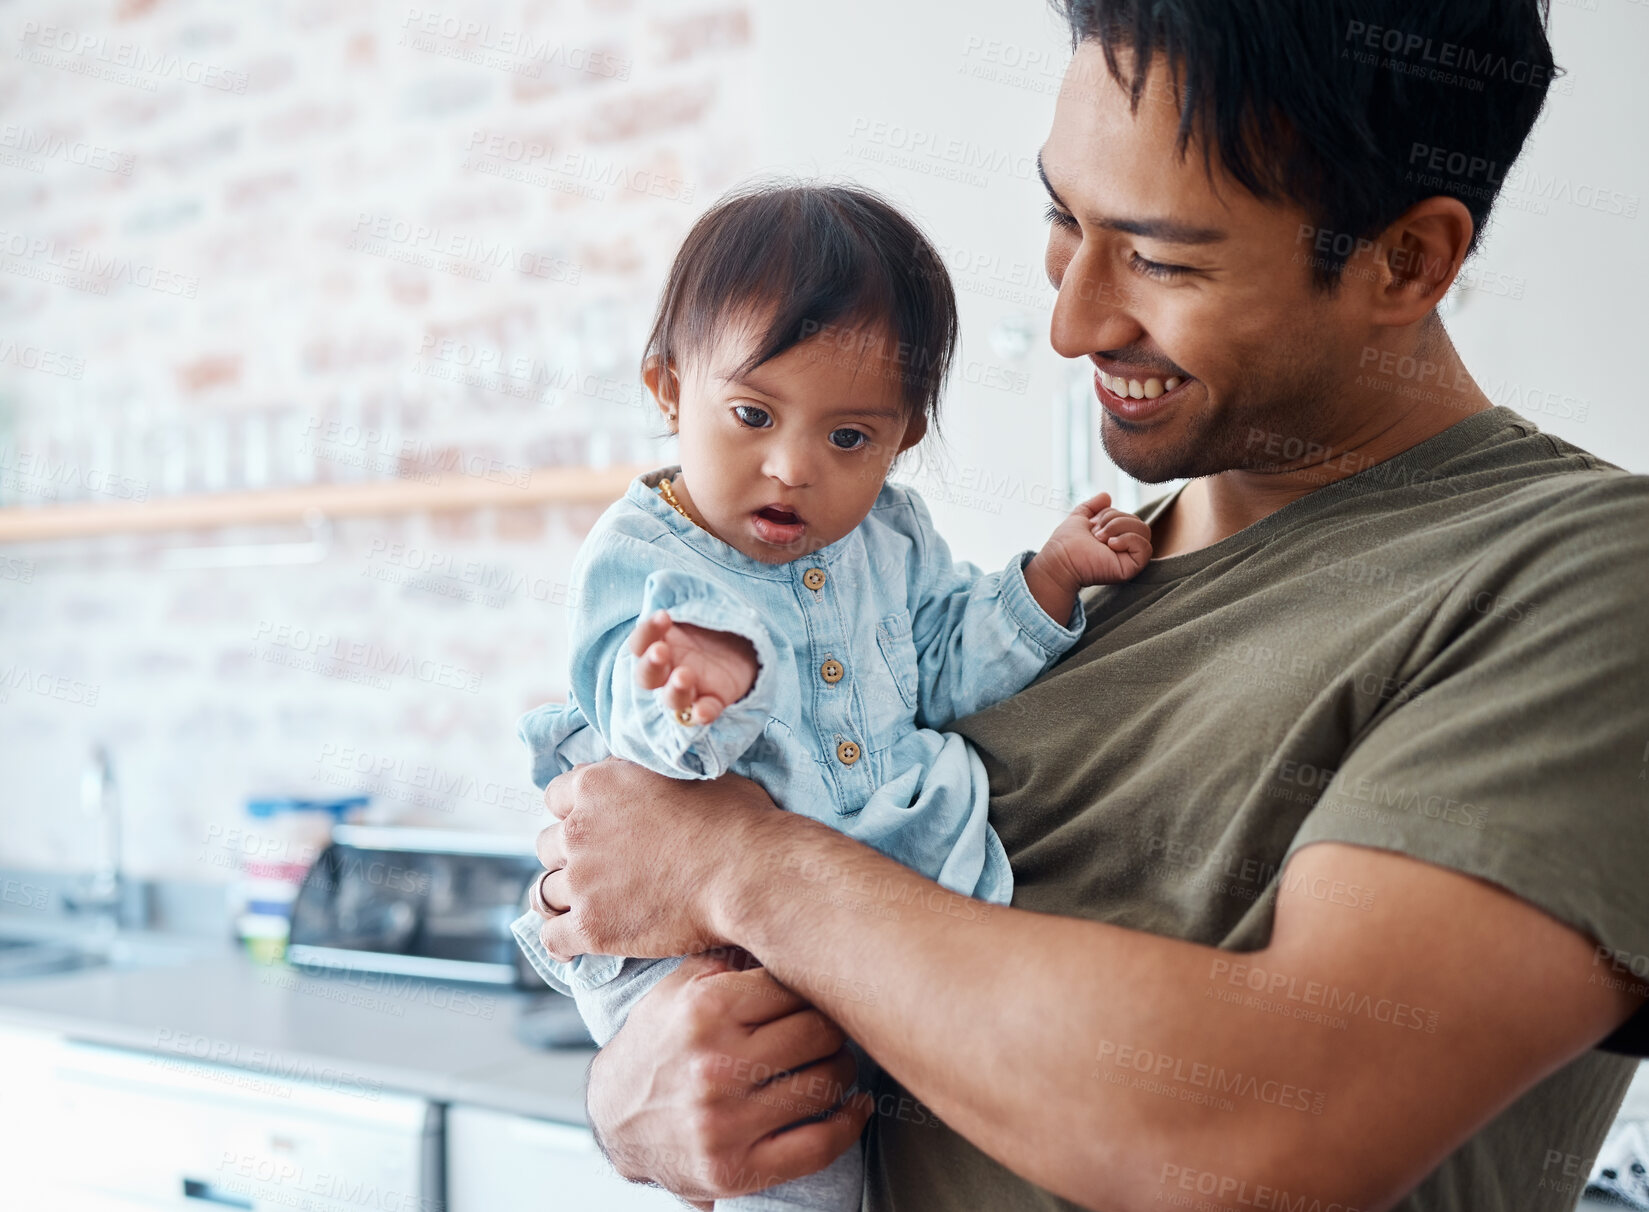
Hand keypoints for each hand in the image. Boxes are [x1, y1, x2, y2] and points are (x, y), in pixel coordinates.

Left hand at [529, 759, 786, 960]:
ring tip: (588, 906)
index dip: (575, 812)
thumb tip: (650, 781)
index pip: (556, 795)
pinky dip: (561, 942)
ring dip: (565, 898)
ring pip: (545, 891)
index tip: (595, 826)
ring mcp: (582, 880)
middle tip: (600, 868)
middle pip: (547, 844)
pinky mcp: (591, 927)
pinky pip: (552, 937)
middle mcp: (579, 828)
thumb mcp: (690, 774)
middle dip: (569, 855)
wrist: (748, 874)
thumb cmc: (735, 820)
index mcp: (599, 783)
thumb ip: (649, 777)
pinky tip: (573, 946)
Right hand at [586, 951, 873, 1202]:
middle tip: (828, 1025)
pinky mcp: (737, 1169)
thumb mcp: (677, 988)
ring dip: (841, 1069)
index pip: (794, 985)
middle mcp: (714, 1066)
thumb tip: (790, 924)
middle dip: (831, 1025)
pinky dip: (850, 1123)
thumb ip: (728, 957)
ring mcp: (726, 1123)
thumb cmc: (656, 1045)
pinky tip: (854, 1106)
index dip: (811, 985)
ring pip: (826, 1082)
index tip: (818, 988)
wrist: (614, 1119)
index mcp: (704, 1012)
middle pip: (819, 1032)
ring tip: (833, 1060)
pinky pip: (820, 1144)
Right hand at [631, 610, 758, 725]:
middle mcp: (667, 672)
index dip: (647, 631)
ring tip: (684, 676)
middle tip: (661, 651)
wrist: (744, 644)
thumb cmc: (709, 624)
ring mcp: (689, 690)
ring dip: (674, 690)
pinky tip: (703, 712)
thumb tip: (661, 582)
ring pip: (672, 699)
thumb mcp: (696, 607)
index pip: (640, 643)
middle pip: (647, 676)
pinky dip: (701, 714)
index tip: (663, 616)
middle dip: (651, 664)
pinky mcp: (712, 702)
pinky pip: (702, 713)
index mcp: (658, 645)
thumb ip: (679, 599)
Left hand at [1027, 491, 1152, 603]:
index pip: (1129, 516)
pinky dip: (1128, 540)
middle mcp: (1125, 547)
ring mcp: (1129, 557)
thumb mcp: (1079, 518)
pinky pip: (1146, 548)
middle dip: (1115, 520)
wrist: (1060, 559)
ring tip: (1101, 539)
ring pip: (1144, 531)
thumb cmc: (1066, 542)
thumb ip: (1092, 506)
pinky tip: (1111, 545)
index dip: (1111, 514)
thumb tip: (1107, 496)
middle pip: (1138, 521)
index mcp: (1115, 536)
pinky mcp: (1132, 567)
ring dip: (1119, 528)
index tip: (1093, 525)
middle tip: (1096, 534)